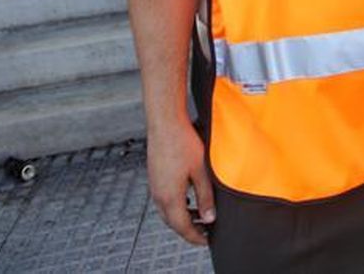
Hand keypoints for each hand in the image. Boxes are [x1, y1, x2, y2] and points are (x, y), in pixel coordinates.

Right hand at [147, 119, 214, 245]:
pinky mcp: (154, 176)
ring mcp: (154, 186)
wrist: (165, 122)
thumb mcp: (201, 171)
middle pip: (173, 222)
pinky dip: (176, 205)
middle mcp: (158, 195)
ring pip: (167, 211)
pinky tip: (187, 198)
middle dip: (188, 230)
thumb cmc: (183, 142)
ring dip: (182, 217)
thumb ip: (205, 196)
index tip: (207, 241)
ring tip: (199, 216)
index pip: (182, 226)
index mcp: (170, 197)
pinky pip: (164, 199)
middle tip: (205, 232)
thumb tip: (209, 217)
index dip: (195, 237)